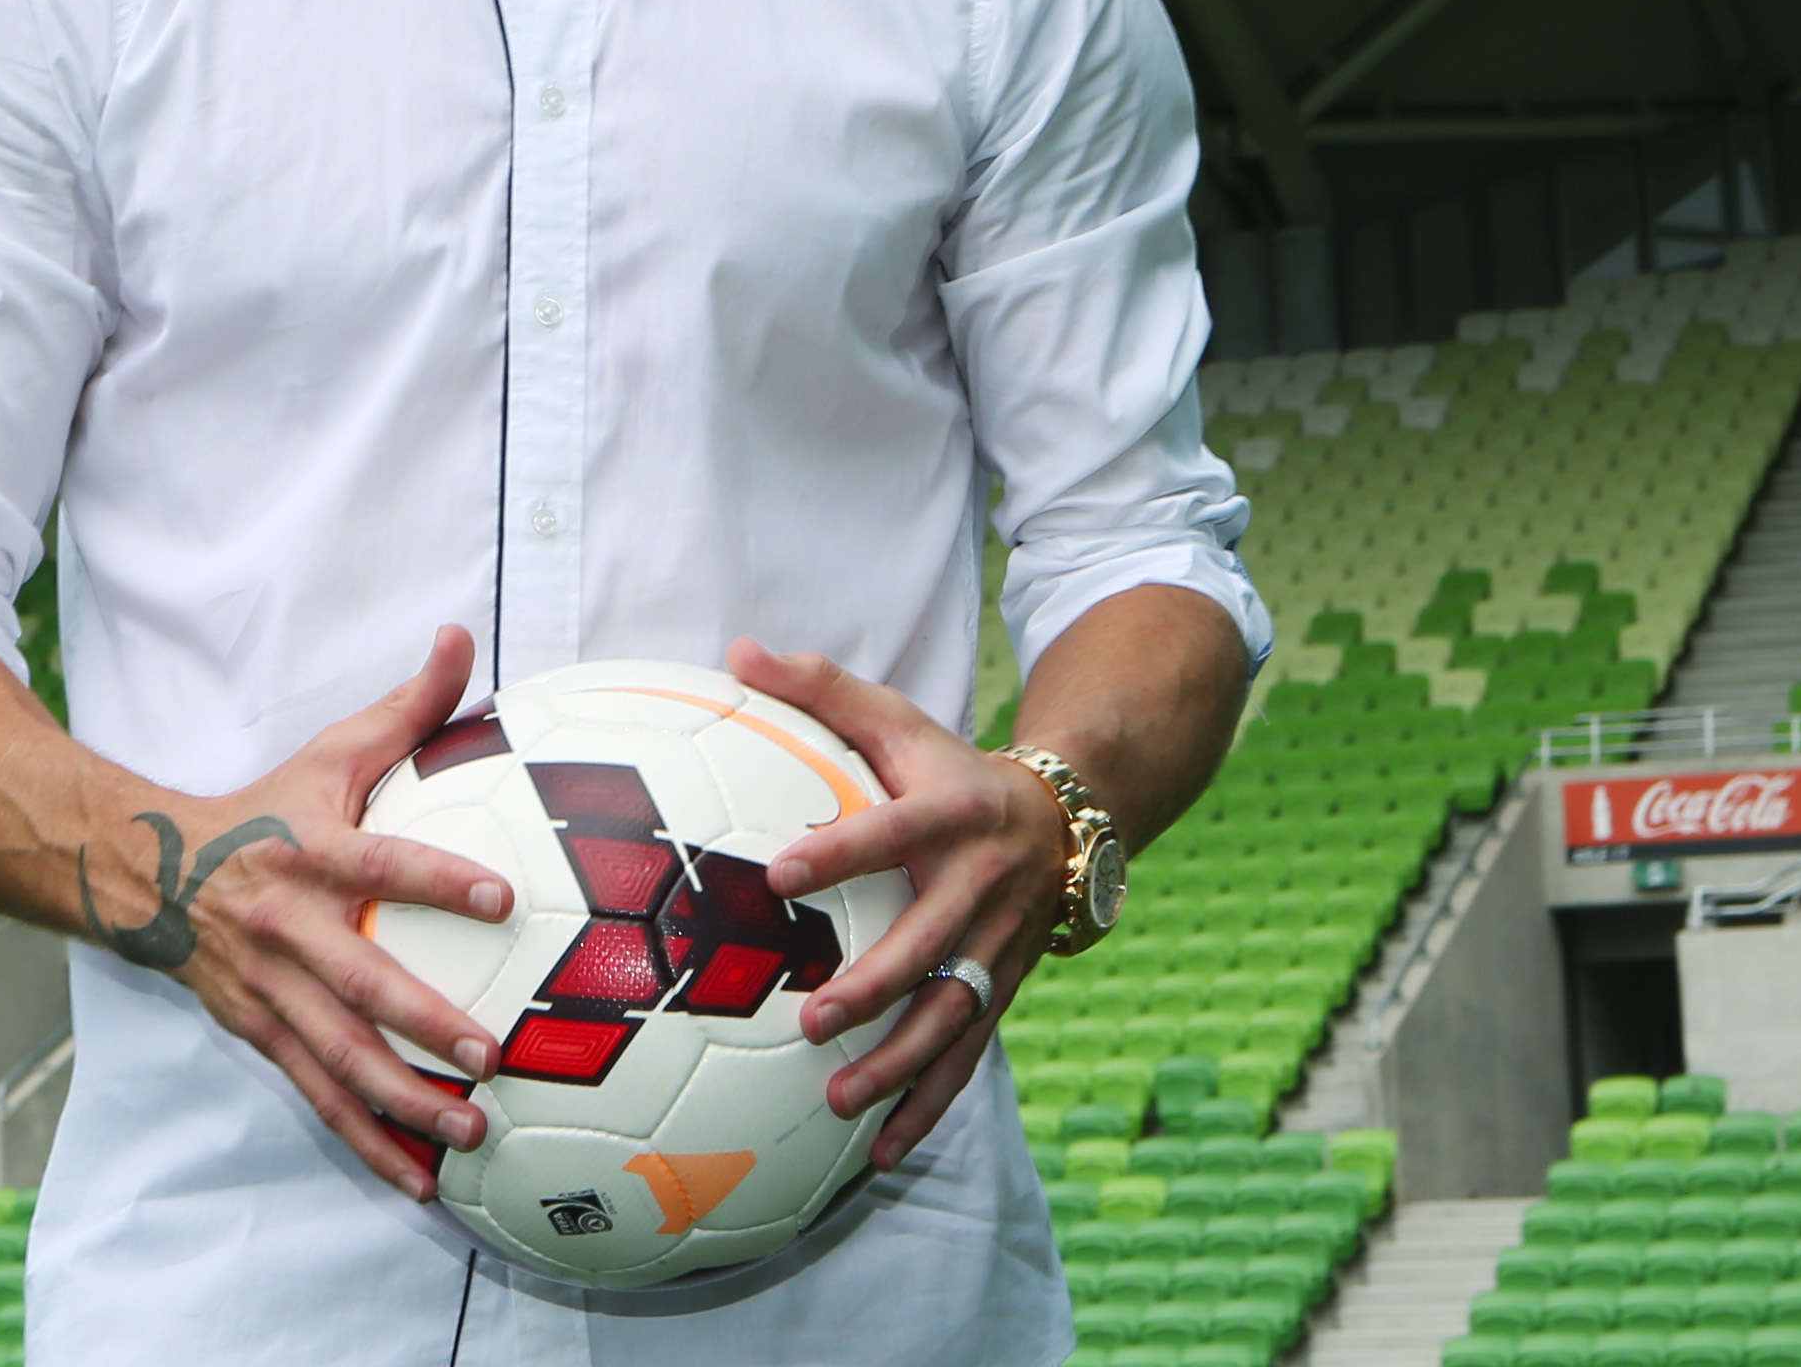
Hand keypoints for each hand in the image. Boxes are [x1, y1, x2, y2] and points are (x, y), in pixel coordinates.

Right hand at [79, 625, 521, 1200]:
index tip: (502, 894)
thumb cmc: (269, 808)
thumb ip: (406, 708)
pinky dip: (366, 1142)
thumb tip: (464, 635)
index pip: (380, 864)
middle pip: (360, 983)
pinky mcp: (261, 1034)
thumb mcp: (329, 753)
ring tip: (470, 1130)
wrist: (150, 872)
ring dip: (404, 1102)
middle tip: (492, 1053)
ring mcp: (270, 992)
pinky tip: (419, 1182)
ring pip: (339, 1058)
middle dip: (425, 1023)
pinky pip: (318, 1097)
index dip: (437, 878)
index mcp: (310, 853)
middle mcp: (287, 929)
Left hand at [734, 636, 1061, 1170]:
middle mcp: (984, 886)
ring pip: (952, 1015)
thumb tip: (736, 650)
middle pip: (929, 944)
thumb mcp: (899, 719)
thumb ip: (821, 688)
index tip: (779, 873)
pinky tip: (884, 1151)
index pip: (893, 832)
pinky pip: (968, 1055)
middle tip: (810, 1019)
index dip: (842, 851)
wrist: (1064, 817)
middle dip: (873, 987)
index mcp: (954, 812)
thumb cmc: (950, 766)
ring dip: (899, 1064)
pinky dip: (930, 1105)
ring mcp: (1000, 947)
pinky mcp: (1003, 990)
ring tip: (839, 1100)